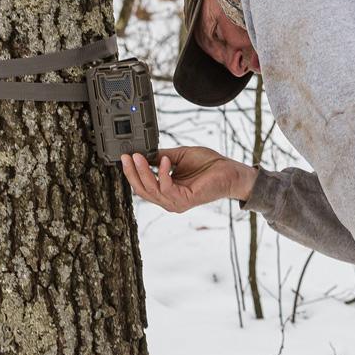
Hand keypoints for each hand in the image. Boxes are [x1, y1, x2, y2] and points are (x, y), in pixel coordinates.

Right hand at [120, 145, 256, 212]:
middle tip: (128, 156)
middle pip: (142, 190)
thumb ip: (160, 157)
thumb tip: (143, 152)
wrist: (229, 171)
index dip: (131, 172)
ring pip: (151, 190)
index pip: (141, 186)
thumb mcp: (178, 156)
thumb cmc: (208, 165)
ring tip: (139, 156)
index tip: (125, 156)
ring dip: (143, 171)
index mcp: (166, 190)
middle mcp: (169, 199)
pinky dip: (163, 173)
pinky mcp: (185, 200)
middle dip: (132, 172)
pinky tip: (164, 160)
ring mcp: (176, 202)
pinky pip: (167, 188)